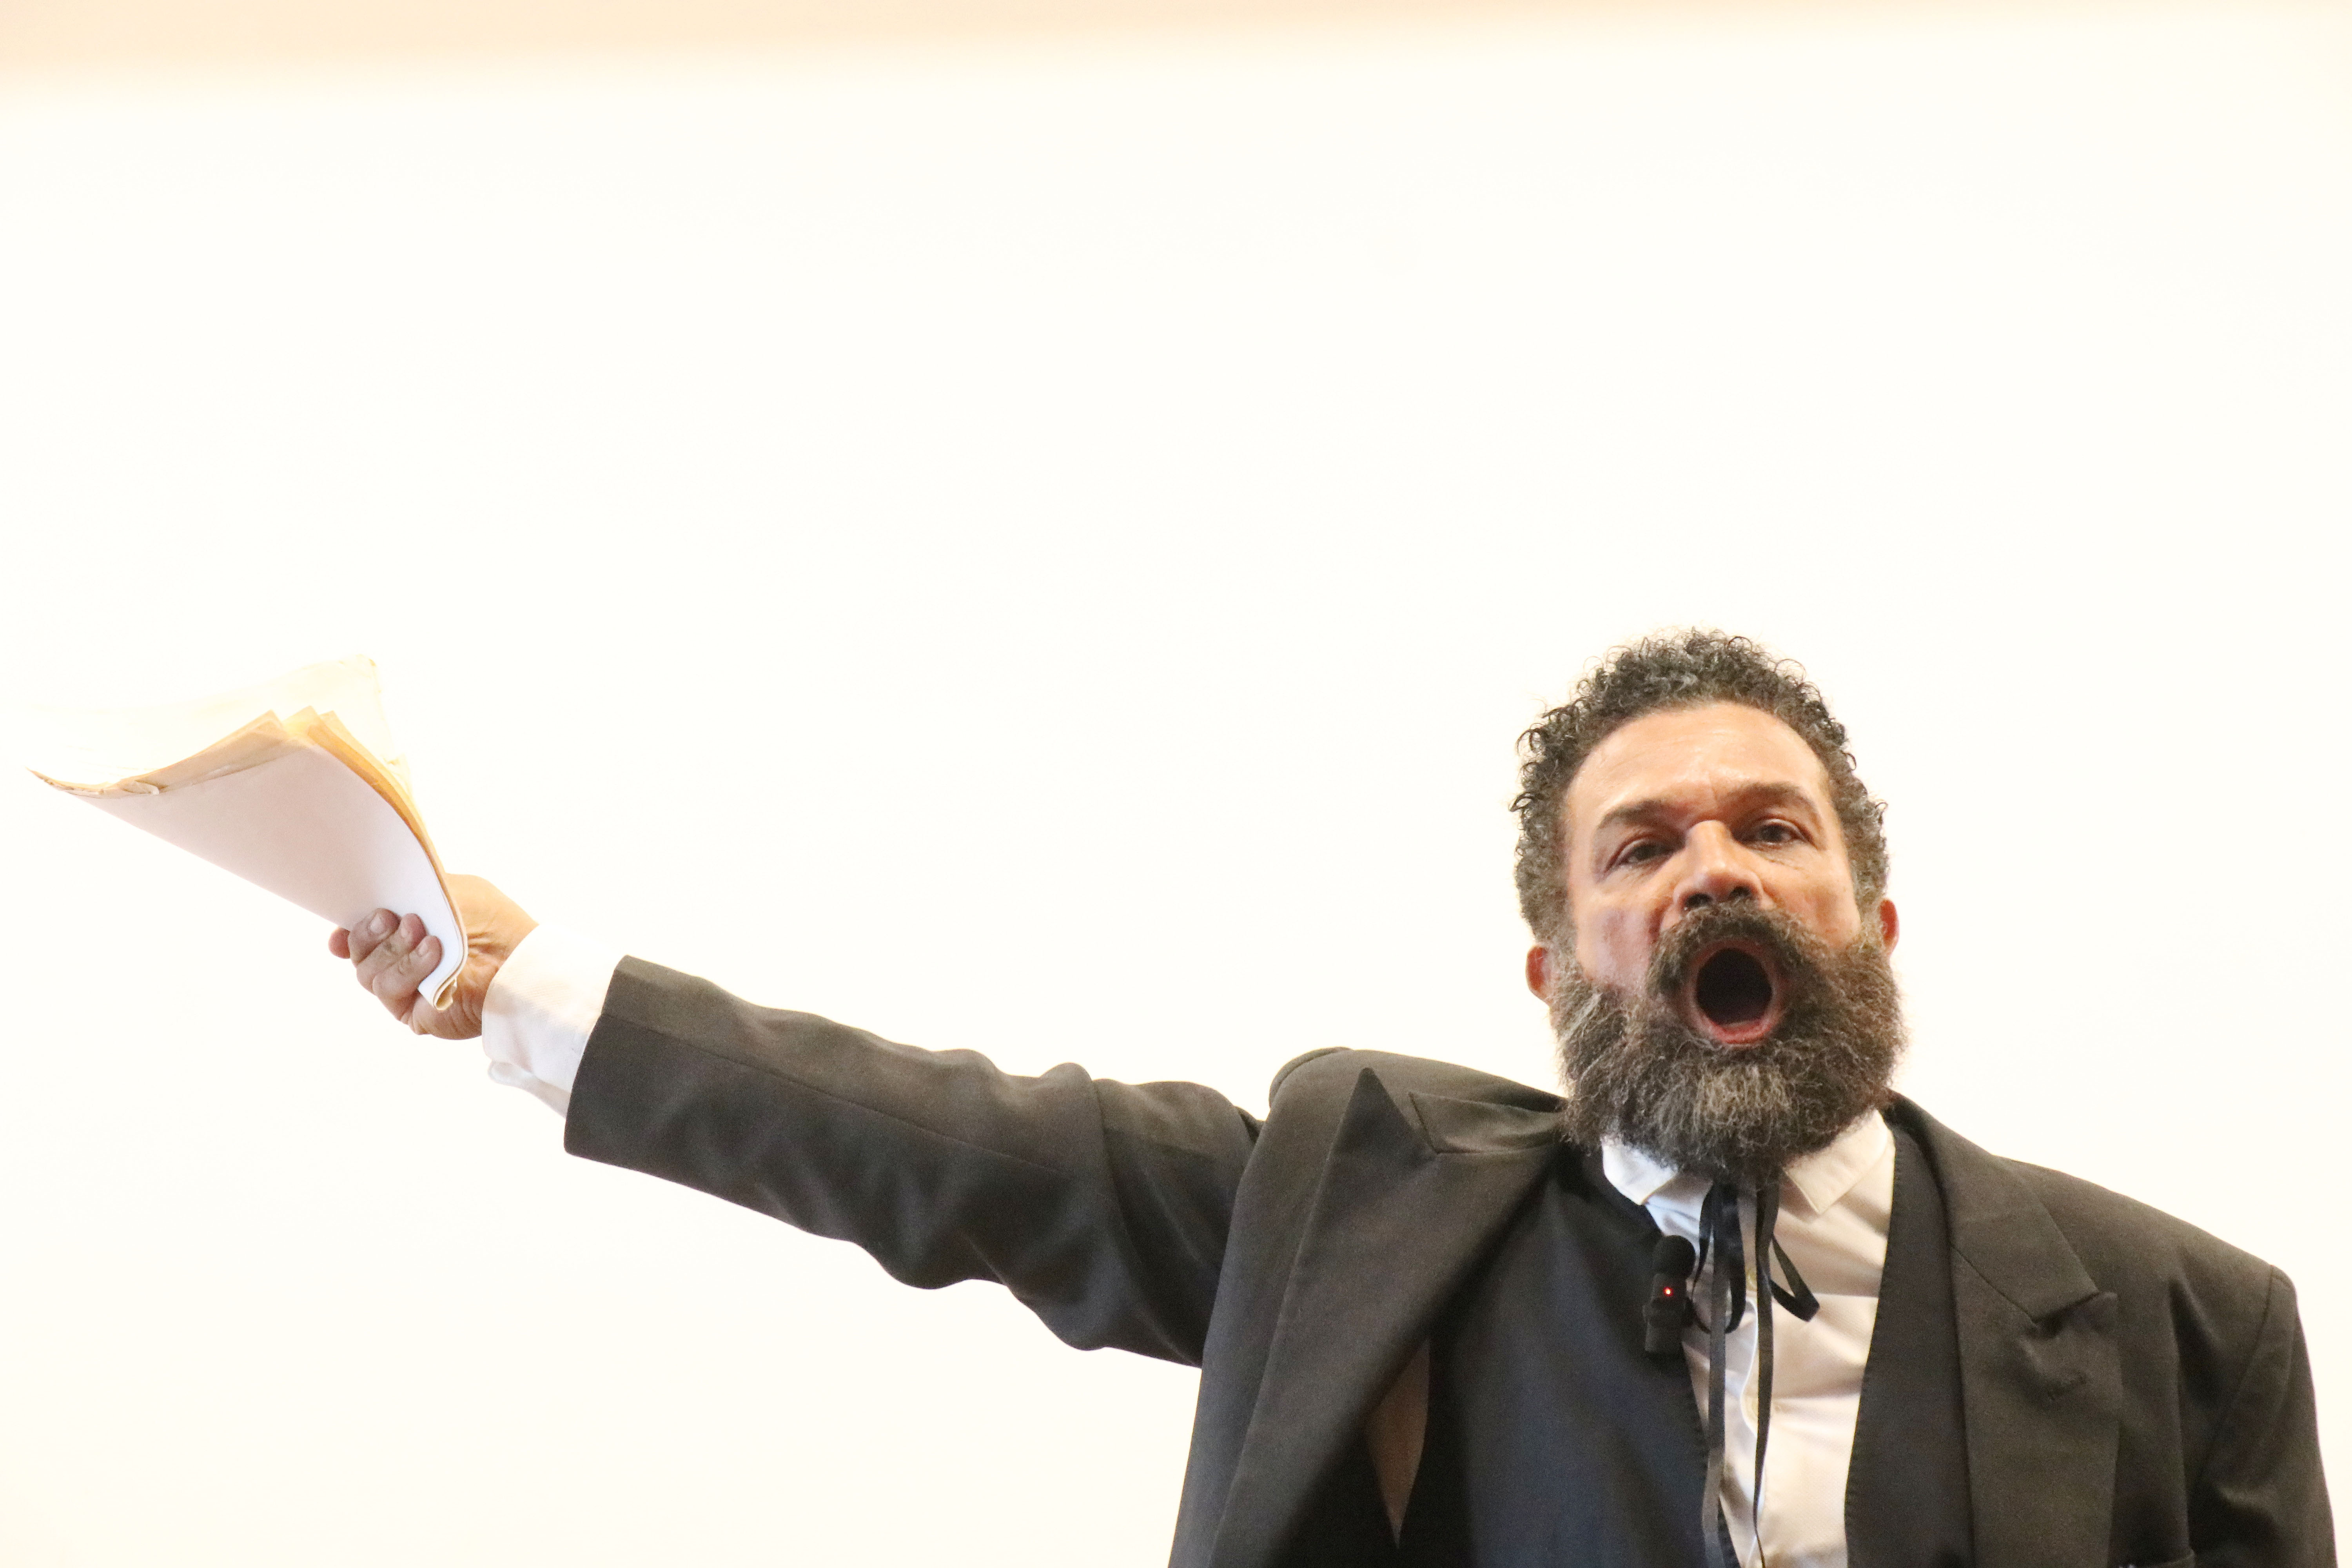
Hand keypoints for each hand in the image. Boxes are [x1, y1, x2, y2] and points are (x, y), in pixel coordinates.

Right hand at [328, 874, 537, 1038]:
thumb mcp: (449, 891)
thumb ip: (411, 890)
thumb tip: (372, 904)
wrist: (521, 960)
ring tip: (426, 934)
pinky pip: (388, 990)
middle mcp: (401, 961)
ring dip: (394, 949)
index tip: (343, 922)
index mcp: (406, 931)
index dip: (348, 928)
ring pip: (367, 972)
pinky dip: (407, 969)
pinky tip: (433, 953)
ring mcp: (406, 988)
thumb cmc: (493, 922)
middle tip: (390, 917)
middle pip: (358, 951)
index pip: (361, 932)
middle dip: (369, 932)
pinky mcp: (413, 1012)